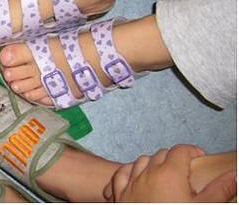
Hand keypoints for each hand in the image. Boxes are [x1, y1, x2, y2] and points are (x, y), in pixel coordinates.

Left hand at [104, 145, 236, 201]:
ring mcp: (130, 184)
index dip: (192, 151)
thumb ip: (220, 189)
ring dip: (152, 164)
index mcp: (169, 172)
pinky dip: (128, 173)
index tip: (199, 158)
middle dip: (174, 158)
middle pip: (161, 154)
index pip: (180, 150)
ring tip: (163, 174)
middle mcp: (147, 173)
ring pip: (140, 162)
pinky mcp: (119, 196)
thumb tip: (234, 175)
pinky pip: (121, 175)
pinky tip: (135, 178)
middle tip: (185, 171)